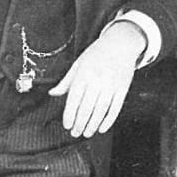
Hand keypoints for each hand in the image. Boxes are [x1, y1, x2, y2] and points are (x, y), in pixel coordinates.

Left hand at [51, 22, 144, 137]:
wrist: (121, 43)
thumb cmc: (96, 54)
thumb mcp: (78, 64)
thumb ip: (66, 81)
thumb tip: (52, 94)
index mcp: (84, 73)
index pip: (74, 98)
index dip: (70, 114)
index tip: (67, 125)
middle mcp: (98, 79)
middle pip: (87, 107)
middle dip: (80, 123)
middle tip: (75, 133)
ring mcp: (112, 84)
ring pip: (101, 109)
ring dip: (93, 124)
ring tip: (87, 133)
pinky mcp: (123, 88)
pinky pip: (116, 107)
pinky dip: (109, 120)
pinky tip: (102, 128)